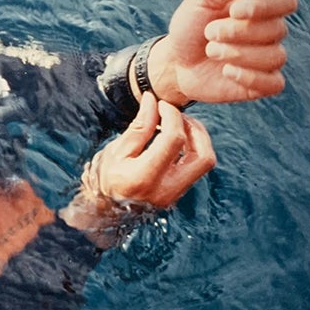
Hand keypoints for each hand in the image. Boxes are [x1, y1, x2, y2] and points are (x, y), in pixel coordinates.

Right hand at [61, 94, 215, 245]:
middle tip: (177, 116)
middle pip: (202, 156)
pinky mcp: (179, 193)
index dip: (171, 115)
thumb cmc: (105, 177)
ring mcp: (174, 195)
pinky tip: (174, 140)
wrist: (104, 208)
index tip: (161, 104)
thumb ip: (139, 126)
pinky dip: (190, 148)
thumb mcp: (117, 149)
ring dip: (197, 138)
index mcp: (143, 177)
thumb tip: (153, 101)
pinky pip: (195, 167)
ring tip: (177, 126)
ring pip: (205, 162)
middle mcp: (164, 191)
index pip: (173, 140)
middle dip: (195, 128)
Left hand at [147, 0, 297, 103]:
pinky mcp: (261, 83)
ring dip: (238, 54)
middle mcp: (271, 31)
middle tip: (209, 32)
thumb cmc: (190, 25)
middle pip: (277, 29)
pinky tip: (226, 71)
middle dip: (238, 31)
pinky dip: (249, 77)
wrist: (174, 61)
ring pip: (275, 57)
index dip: (264, 6)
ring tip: (211, 51)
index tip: (233, 11)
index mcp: (262, 5)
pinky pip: (273, 83)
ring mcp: (268, 58)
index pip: (286, 0)